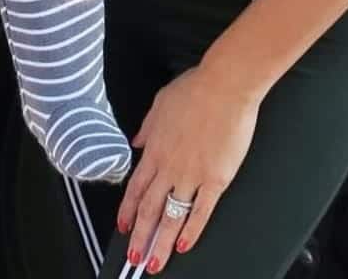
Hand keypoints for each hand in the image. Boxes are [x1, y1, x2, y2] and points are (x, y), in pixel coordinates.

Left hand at [117, 65, 262, 272]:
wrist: (225, 86)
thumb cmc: (196, 88)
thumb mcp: (161, 103)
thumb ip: (148, 127)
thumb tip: (137, 141)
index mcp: (155, 147)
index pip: (136, 187)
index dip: (128, 210)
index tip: (123, 227)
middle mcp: (169, 165)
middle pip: (150, 208)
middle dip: (140, 236)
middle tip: (133, 257)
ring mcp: (192, 174)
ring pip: (171, 216)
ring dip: (160, 243)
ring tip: (153, 263)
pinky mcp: (215, 179)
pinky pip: (201, 211)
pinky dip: (191, 231)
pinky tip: (183, 245)